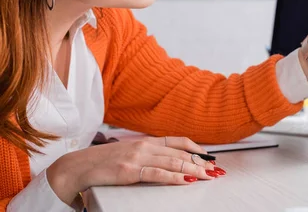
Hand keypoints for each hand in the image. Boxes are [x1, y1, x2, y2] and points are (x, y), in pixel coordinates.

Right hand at [46, 136, 224, 205]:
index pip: (178, 141)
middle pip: (179, 153)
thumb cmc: (102, 163)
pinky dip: (174, 178)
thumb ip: (147, 155)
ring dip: (193, 170)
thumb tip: (167, 162)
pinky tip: (186, 181)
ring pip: (173, 162)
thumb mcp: (128, 154)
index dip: (196, 148)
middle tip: (215, 170)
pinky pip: (157, 174)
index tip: (210, 156)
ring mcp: (137, 157)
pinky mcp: (129, 170)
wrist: (76, 168)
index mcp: (145, 141)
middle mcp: (144, 146)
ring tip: (207, 176)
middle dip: (200, 162)